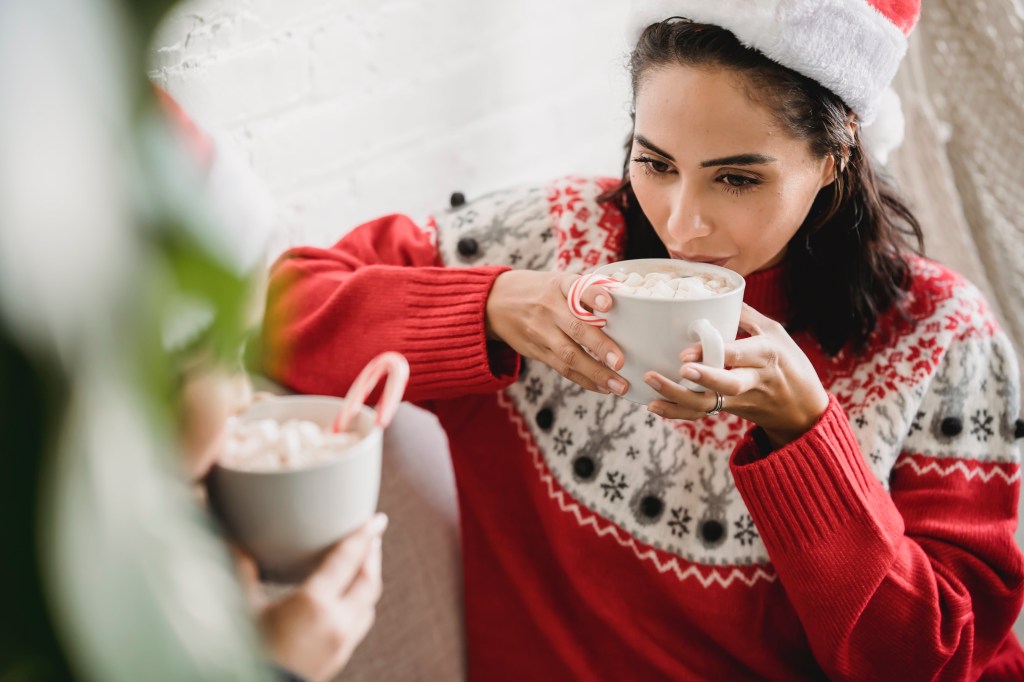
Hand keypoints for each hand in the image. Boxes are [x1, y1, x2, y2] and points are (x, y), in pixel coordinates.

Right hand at [233, 514, 388, 681]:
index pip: (348, 560)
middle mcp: (336, 622)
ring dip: (369, 580)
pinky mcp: (339, 657)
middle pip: (368, 581)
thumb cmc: (246, 653)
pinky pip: (361, 622)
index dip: (363, 536)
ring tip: (364, 563)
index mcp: (314, 604)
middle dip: (372, 555)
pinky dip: (362, 602)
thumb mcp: (242, 609)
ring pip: (369, 603)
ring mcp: (342, 642)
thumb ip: (242, 571)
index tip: (377, 520)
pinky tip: (351, 597)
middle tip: (372, 535)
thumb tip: (234, 542)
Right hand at [485, 269, 627, 394]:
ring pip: (569, 355)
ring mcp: (541, 332)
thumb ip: (587, 291)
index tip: (609, 304)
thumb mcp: (558, 281)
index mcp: (559, 286)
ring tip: (619, 386)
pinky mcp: (536, 351)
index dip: (594, 295)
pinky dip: (584, 380)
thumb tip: (626, 299)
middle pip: (575, 328)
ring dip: (596, 373)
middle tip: (620, 362)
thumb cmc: (540, 291)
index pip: (577, 288)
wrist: (495, 303)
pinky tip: (603, 388)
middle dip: (599, 346)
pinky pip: (562, 368)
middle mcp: (549, 308)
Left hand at [643, 304, 828, 447]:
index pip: (739, 354)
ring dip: (677, 398)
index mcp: (766, 354)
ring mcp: (741, 399)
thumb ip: (747, 316)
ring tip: (651, 383)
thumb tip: (719, 295)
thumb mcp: (776, 333)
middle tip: (677, 369)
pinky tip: (654, 405)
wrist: (803, 410)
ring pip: (709, 404)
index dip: (713, 354)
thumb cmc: (790, 363)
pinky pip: (702, 414)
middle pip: (728, 385)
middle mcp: (754, 379)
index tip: (686, 353)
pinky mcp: (730, 411)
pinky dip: (677, 412)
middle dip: (702, 378)